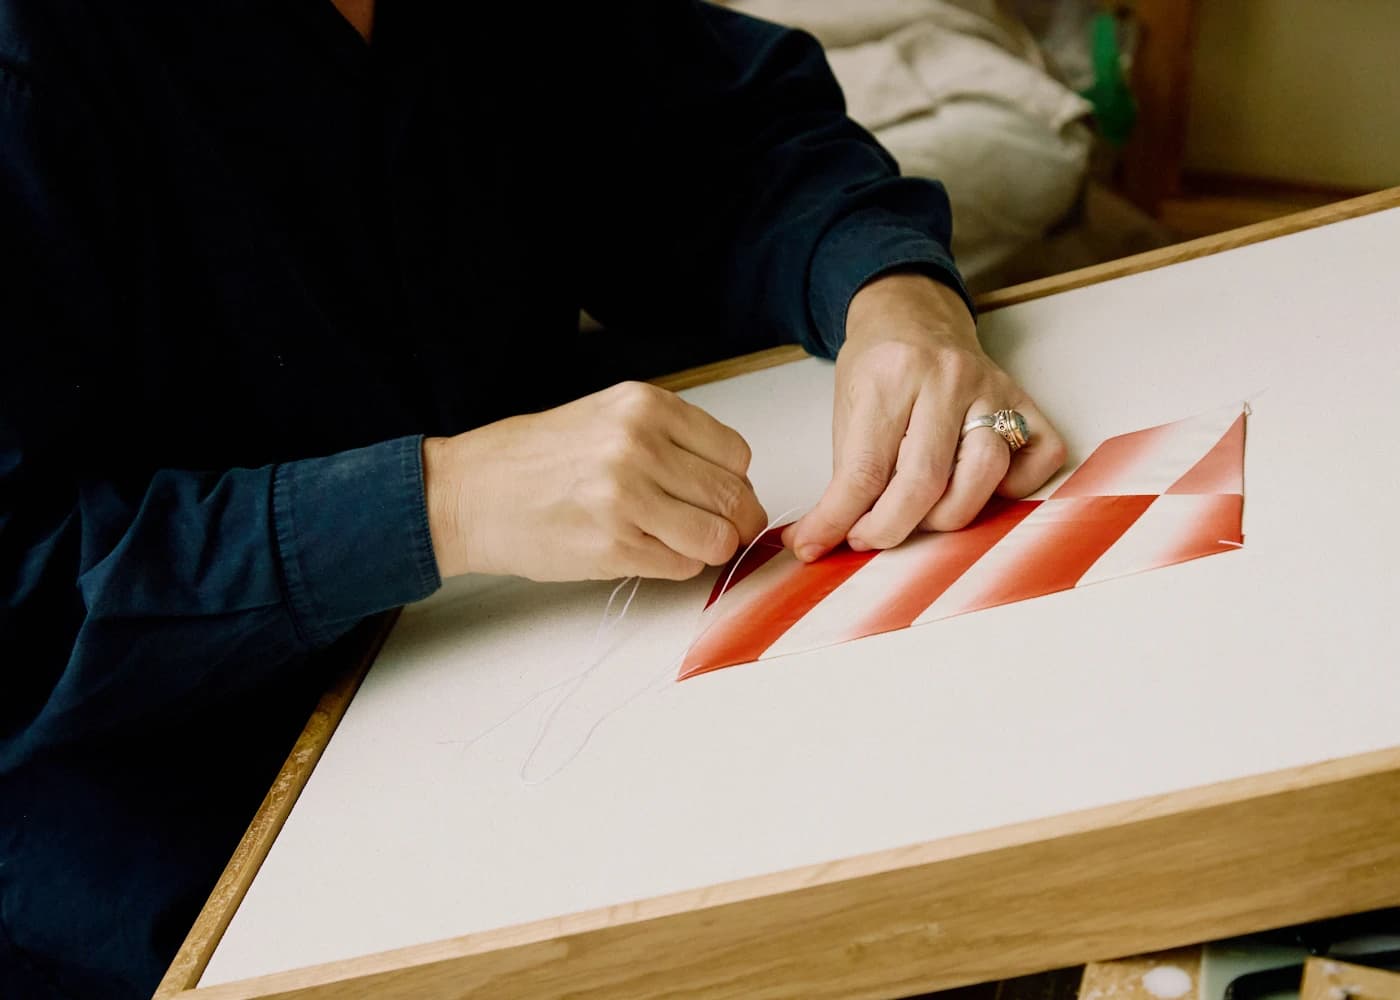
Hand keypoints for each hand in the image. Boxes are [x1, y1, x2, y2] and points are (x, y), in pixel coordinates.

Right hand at [423, 382, 766, 580]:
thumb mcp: (609, 417)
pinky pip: (681, 566)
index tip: (723, 496)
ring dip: (708, 548)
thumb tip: (730, 484)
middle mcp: (640, 446)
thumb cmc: (534, 459)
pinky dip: (676, 566)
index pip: (735, 454)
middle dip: (735, 522)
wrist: (470, 493)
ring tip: (678, 542)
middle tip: (720, 532)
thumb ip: (669, 440)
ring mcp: (627, 498)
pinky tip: (645, 550)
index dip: (735, 483)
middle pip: (732, 497)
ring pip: (716, 538)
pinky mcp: (614, 547)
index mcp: (645, 406)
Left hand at [783, 273, 1065, 560]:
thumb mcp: (846, 410)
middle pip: (926, 481)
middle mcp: (947, 377)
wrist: (912, 314)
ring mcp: (992, 387)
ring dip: (948, 515)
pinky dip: (1015, 487)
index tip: (819, 544)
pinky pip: (1041, 456)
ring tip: (920, 514)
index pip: (866, 470)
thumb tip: (820, 540)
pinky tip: (982, 487)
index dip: (841, 519)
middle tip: (870, 536)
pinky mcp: (1024, 399)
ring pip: (985, 474)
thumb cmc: (878, 369)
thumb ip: (845, 476)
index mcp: (891, 376)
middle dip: (891, 528)